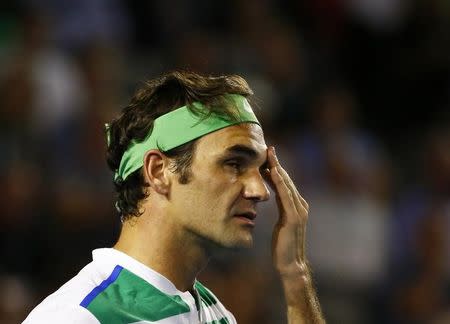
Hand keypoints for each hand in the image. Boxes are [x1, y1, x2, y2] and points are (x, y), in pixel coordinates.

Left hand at [264, 146, 308, 278]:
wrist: (290, 263)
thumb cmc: (283, 245)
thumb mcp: (280, 222)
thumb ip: (279, 208)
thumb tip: (271, 195)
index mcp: (296, 206)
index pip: (284, 183)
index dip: (277, 168)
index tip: (267, 156)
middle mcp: (300, 205)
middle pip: (286, 180)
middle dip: (277, 163)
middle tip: (268, 148)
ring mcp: (299, 211)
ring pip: (286, 184)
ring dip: (278, 168)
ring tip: (270, 155)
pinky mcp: (294, 217)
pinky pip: (285, 195)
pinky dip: (280, 182)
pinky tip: (274, 171)